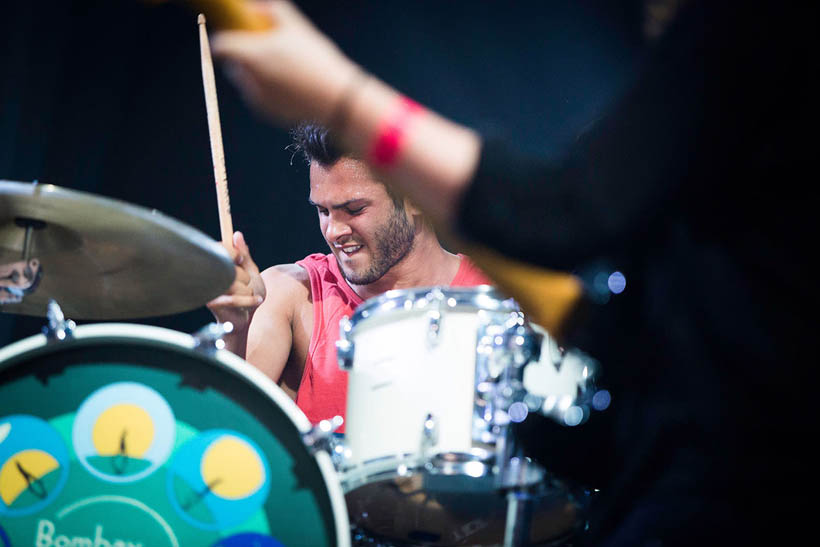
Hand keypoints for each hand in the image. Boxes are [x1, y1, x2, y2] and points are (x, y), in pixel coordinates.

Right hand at [206, 231, 265, 330]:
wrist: (245, 320)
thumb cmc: (248, 295)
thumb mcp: (251, 272)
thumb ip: (245, 255)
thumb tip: (237, 235)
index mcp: (217, 265)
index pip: (221, 248)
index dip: (234, 252)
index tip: (240, 258)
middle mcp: (210, 275)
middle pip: (229, 267)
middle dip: (245, 276)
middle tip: (247, 284)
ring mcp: (210, 289)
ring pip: (233, 283)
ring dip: (247, 290)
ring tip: (247, 296)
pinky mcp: (213, 303)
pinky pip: (233, 298)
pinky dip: (249, 300)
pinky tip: (256, 301)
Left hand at [210, 0, 360, 125]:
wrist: (335, 101)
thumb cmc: (316, 60)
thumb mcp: (297, 27)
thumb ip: (271, 10)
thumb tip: (253, 7)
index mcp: (251, 55)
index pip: (220, 45)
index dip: (227, 38)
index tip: (238, 34)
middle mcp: (247, 78)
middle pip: (233, 63)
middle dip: (246, 56)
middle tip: (268, 50)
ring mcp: (255, 97)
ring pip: (246, 80)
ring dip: (258, 73)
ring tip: (287, 69)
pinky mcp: (265, 112)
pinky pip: (259, 95)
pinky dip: (269, 89)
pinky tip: (292, 86)